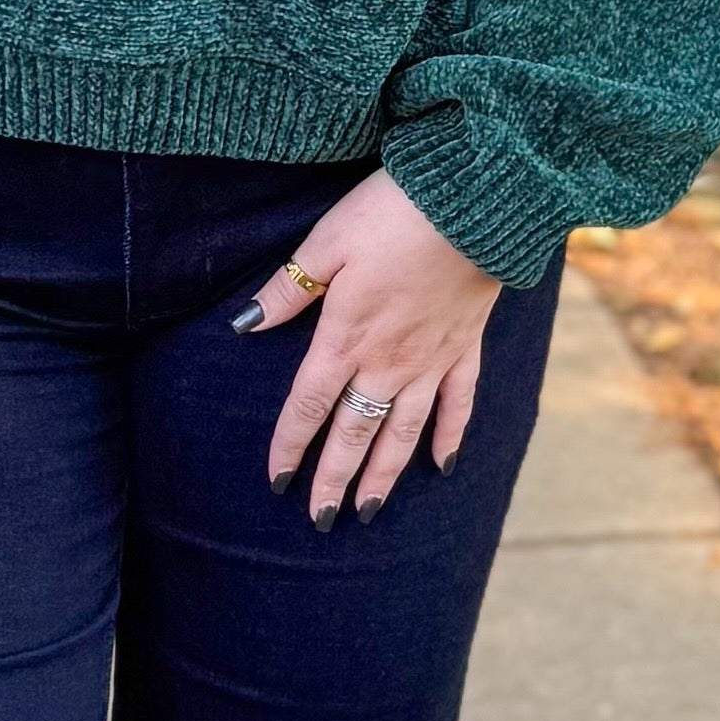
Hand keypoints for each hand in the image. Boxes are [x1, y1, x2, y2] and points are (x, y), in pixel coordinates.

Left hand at [232, 168, 500, 521]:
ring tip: (369, 509)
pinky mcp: (466, 348)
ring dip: (385, 474)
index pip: (308, 406)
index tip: (277, 482)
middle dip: (335, 479)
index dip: (290, 446)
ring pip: (404, 433)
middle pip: (355, 433)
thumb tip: (245, 325)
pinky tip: (440, 466)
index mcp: (344, 338)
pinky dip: (449, 437)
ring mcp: (432, 361)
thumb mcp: (326, 242)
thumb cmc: (392, 213)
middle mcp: (388, 362)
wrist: (474, 200)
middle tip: (321, 519)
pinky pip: (458, 405)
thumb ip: (287, 291)